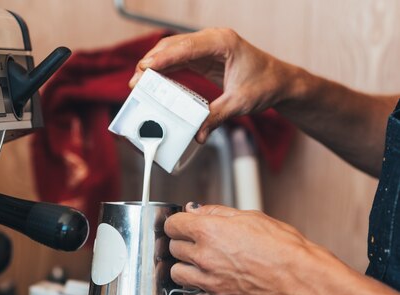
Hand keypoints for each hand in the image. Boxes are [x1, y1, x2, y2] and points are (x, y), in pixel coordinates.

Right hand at [129, 28, 300, 142]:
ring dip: (154, 65)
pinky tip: (153, 82)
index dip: (163, 59)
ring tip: (138, 82)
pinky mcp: (203, 57)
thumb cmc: (266, 84)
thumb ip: (216, 117)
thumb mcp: (240, 103)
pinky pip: (178, 60)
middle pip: (173, 45)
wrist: (280, 81)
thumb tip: (197, 133)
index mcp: (223, 43)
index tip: (145, 70)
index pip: (185, 48)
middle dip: (151, 62)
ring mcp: (206, 47)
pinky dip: (164, 69)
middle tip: (135, 81)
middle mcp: (212, 40)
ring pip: (172, 50)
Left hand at [164, 203, 332, 294]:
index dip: (177, 224)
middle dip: (183, 245)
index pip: (172, 225)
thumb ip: (216, 212)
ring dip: (186, 269)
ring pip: (177, 274)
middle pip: (173, 249)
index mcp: (210, 231)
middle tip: (198, 245)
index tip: (182, 226)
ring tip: (201, 267)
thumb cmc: (283, 247)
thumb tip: (196, 209)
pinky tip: (209, 289)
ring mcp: (209, 281)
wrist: (300, 277)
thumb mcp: (250, 217)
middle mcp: (205, 256)